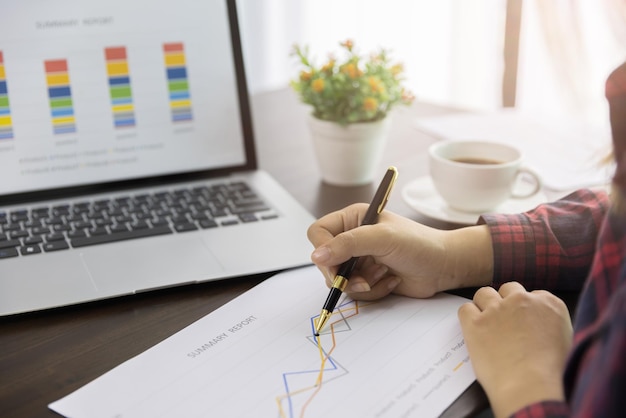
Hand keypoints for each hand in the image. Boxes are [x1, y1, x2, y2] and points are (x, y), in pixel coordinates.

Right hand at [307, 203, 493, 299]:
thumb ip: (348, 244)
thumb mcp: (382, 238)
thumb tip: (317, 256)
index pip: (318, 232)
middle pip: (325, 261)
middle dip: (345, 274)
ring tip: (384, 274)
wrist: (444, 267)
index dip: (322, 250)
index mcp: (352, 219)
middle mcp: (352, 239)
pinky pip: (355, 292)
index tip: (334, 265)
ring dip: (362, 283)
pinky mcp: (367, 279)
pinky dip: (373, 291)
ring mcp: (359, 260)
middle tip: (364, 280)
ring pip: (339, 281)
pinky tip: (391, 281)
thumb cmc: (419, 244)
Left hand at [458, 282, 572, 417]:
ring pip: (484, 293)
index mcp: (549, 303)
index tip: (522, 320)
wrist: (530, 386)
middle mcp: (522, 300)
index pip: (533, 294)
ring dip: (484, 306)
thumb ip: (550, 324)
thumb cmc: (551, 373)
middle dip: (506, 302)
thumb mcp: (564, 341)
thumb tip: (538, 325)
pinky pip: (465, 309)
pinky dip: (467, 318)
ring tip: (487, 325)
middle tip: (504, 322)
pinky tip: (473, 330)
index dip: (525, 308)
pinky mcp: (476, 322)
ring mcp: (497, 309)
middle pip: (508, 289)